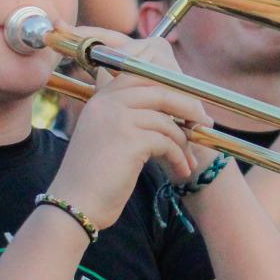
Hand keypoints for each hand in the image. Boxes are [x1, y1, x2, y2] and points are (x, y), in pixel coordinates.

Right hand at [50, 34, 212, 228]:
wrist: (74, 204)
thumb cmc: (94, 177)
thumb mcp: (106, 137)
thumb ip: (129, 118)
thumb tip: (171, 112)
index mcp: (101, 98)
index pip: (141, 75)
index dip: (169, 86)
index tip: (187, 103)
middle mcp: (107, 103)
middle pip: (160, 90)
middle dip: (188, 106)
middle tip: (204, 122)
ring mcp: (117, 119)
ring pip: (167, 120)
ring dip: (183, 143)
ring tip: (188, 161)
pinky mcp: (129, 140)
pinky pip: (167, 142)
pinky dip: (179, 157)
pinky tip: (181, 171)